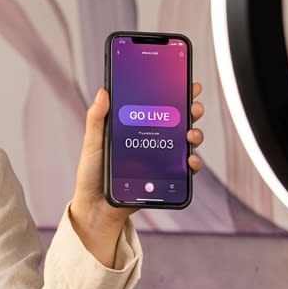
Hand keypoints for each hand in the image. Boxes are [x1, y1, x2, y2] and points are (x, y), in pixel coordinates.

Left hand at [69, 82, 206, 265]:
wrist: (97, 207)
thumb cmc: (92, 174)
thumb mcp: (92, 143)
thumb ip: (97, 119)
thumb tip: (103, 91)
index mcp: (134, 127)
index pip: (157, 105)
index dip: (174, 92)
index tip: (186, 81)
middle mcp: (151, 140)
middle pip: (177, 120)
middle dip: (191, 110)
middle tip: (193, 107)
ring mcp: (160, 158)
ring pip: (186, 142)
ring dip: (195, 134)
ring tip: (191, 135)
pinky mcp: (165, 177)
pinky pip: (185, 169)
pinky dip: (193, 163)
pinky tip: (190, 159)